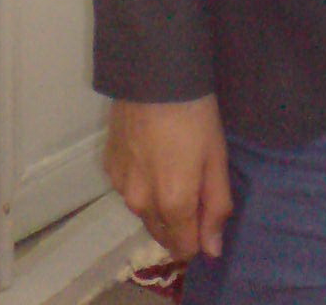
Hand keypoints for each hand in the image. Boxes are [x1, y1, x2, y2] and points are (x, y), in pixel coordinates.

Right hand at [103, 95, 232, 260]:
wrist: (153, 74)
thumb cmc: (194, 114)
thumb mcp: (217, 157)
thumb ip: (216, 207)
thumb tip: (212, 250)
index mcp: (172, 204)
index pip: (183, 248)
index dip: (199, 237)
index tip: (207, 210)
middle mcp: (141, 203)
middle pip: (162, 233)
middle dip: (179, 223)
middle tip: (194, 184)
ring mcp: (120, 186)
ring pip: (144, 212)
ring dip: (159, 203)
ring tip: (172, 164)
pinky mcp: (108, 167)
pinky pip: (128, 189)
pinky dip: (141, 182)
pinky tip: (152, 154)